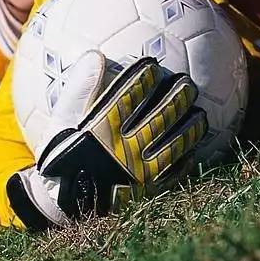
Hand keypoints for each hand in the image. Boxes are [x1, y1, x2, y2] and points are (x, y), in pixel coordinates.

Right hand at [5, 52, 206, 229]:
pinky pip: (173, 174)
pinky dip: (185, 159)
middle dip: (178, 96)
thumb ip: (79, 88)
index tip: (152, 64)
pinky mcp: (146, 192)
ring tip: (200, 113)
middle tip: (188, 83)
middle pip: (161, 116)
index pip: (130, 95)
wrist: (59, 203)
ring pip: (174, 144)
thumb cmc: (60, 156)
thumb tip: (95, 57)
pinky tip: (193, 149)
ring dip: (189, 126)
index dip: (144, 76)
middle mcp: (124, 149)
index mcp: (102, 129)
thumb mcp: (61, 120)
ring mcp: (139, 172)